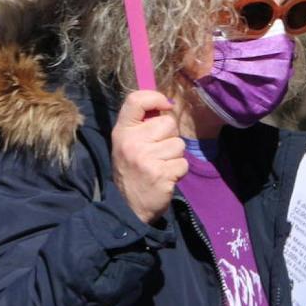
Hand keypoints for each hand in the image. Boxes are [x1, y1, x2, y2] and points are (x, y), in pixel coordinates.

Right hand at [111, 90, 185, 224]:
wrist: (127, 208)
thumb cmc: (132, 171)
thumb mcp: (127, 144)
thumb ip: (142, 124)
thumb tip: (167, 103)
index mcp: (122, 131)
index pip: (135, 100)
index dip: (155, 97)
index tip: (165, 105)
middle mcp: (132, 142)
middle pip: (168, 123)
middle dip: (169, 137)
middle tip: (157, 153)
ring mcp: (146, 158)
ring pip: (179, 144)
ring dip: (174, 156)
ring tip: (160, 166)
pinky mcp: (161, 174)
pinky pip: (183, 163)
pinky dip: (178, 171)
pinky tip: (165, 178)